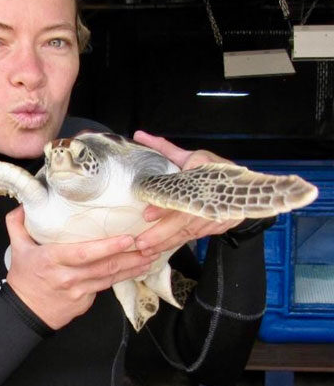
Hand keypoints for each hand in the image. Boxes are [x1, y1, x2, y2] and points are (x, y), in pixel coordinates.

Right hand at [5, 206, 158, 329]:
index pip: (84, 254)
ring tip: (150, 256)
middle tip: (148, 245)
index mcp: (52, 260)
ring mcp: (79, 291)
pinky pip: (106, 286)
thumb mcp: (17, 248)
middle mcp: (68, 276)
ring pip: (110, 277)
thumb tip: (23, 204)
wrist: (25, 313)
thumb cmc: (24, 278)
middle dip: (129, 256)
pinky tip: (137, 269)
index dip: (107, 247)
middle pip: (104, 267)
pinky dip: (123, 277)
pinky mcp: (86, 301)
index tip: (126, 238)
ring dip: (132, 267)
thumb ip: (18, 224)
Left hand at [132, 131, 242, 256]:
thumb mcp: (191, 156)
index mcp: (202, 182)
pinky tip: (160, 250)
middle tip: (141, 242)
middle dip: (161, 234)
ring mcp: (213, 218)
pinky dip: (176, 244)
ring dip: (165, 243)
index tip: (147, 214)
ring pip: (187, 234)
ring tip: (145, 250)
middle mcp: (208, 203)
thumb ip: (164, 148)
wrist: (247, 188)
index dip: (164, 208)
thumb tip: (139, 135)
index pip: (181, 197)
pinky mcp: (214, 228)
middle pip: (183, 222)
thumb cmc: (214, 169)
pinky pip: (192, 238)